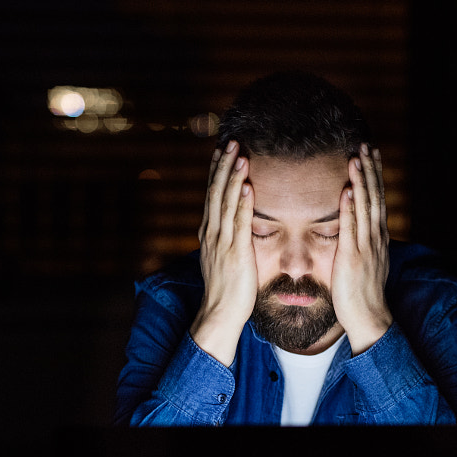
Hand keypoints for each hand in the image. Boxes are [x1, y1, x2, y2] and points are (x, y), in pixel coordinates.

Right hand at [189, 141, 256, 366]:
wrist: (220, 315)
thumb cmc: (227, 290)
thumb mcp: (224, 259)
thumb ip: (228, 239)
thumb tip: (235, 225)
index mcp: (210, 233)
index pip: (212, 195)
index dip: (216, 172)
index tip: (222, 150)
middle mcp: (212, 234)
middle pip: (215, 192)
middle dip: (223, 166)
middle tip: (230, 141)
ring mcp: (222, 243)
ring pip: (225, 202)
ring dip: (232, 177)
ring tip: (239, 154)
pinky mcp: (235, 253)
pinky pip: (238, 223)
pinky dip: (241, 203)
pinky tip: (247, 186)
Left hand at [332, 143, 392, 354]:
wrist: (369, 320)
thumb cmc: (363, 295)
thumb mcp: (366, 264)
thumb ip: (362, 245)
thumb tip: (358, 232)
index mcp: (377, 239)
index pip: (378, 200)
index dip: (375, 176)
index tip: (371, 154)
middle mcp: (375, 239)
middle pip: (375, 197)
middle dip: (371, 170)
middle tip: (366, 145)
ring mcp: (366, 248)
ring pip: (366, 207)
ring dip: (362, 181)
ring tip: (357, 158)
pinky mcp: (353, 258)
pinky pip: (353, 228)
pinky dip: (352, 208)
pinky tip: (349, 190)